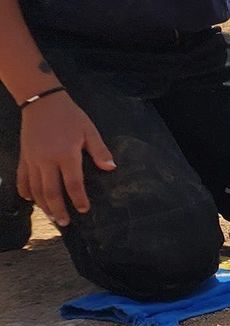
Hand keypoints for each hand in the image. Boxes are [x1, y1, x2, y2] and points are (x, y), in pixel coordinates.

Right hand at [15, 92, 113, 226]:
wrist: (42, 102)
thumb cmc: (69, 116)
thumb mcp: (89, 130)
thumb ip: (99, 150)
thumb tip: (111, 168)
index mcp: (66, 154)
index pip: (73, 183)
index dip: (79, 199)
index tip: (84, 210)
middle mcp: (46, 160)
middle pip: (51, 191)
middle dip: (58, 209)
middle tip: (64, 223)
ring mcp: (32, 160)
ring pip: (35, 188)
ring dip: (42, 204)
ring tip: (50, 216)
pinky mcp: (24, 156)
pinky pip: (22, 178)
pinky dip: (25, 190)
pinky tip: (30, 199)